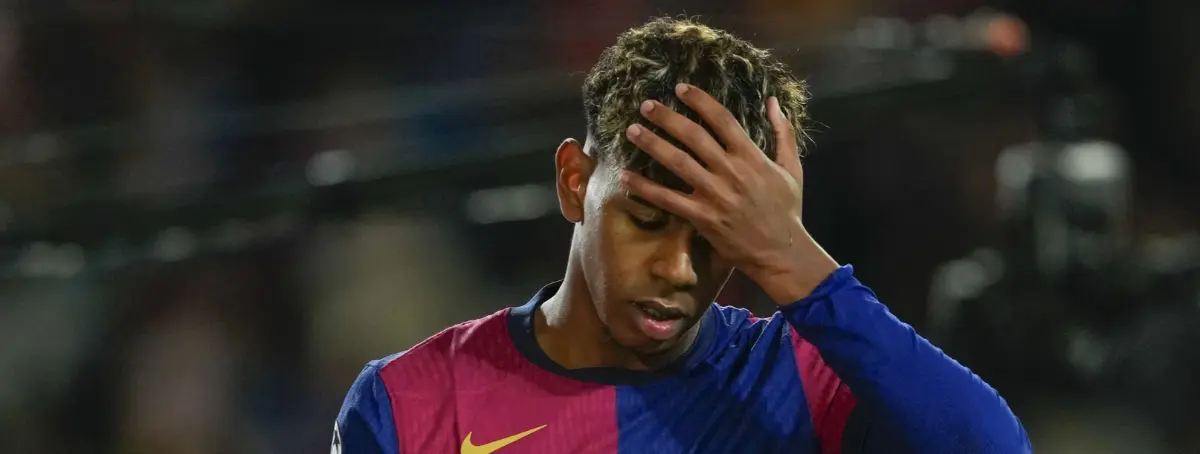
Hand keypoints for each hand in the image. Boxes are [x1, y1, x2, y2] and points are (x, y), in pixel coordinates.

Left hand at [620, 83, 837, 303]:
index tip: (680, 88)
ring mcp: (715, 195)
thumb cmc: (786, 209)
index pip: (722, 120)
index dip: (700, 101)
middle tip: (646, 105)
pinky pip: (668, 199)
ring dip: (652, 145)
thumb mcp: (792, 168)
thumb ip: (783, 133)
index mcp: (752, 157)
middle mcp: (731, 172)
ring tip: (631, 131)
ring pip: (678, 163)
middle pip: (694, 137)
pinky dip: (645, 187)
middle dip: (668, 118)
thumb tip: (774, 102)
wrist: (781, 251)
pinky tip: (626, 175)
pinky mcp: (702, 217)